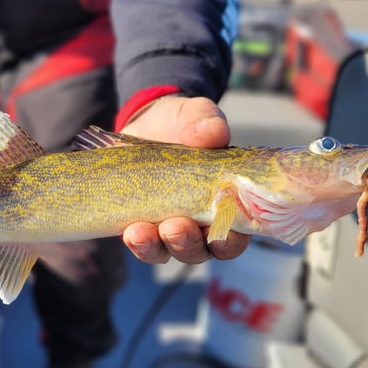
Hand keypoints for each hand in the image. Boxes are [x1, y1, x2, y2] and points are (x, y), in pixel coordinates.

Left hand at [120, 95, 250, 263]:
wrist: (145, 125)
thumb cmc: (182, 125)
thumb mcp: (193, 116)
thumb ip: (205, 122)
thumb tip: (215, 132)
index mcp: (226, 202)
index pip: (237, 234)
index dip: (231, 239)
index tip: (220, 231)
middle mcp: (201, 224)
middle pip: (202, 249)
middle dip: (188, 243)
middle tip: (176, 227)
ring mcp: (170, 229)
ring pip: (169, 251)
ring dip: (158, 245)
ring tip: (142, 231)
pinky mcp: (143, 227)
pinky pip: (143, 246)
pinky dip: (138, 243)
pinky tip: (130, 232)